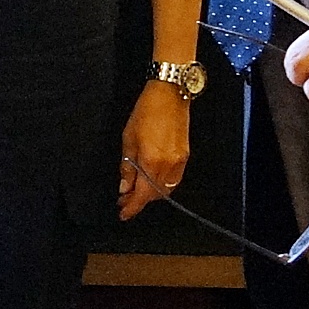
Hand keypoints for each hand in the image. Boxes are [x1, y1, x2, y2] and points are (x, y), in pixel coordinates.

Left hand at [115, 77, 189, 218]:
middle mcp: (168, 165)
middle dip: (139, 200)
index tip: (123, 213)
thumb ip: (127, 166)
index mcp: (152, 161)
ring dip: (151, 193)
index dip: (132, 207)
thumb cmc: (146, 112)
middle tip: (125, 199)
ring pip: (165, 189)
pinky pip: (173, 179)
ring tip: (136, 190)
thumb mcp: (128, 139)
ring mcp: (179, 162)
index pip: (142, 195)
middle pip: (154, 195)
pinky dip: (161, 184)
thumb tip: (124, 187)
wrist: (169, 95)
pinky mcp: (185, 156)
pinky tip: (151, 179)